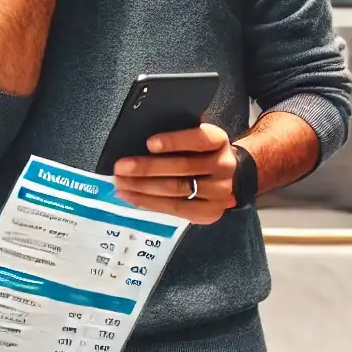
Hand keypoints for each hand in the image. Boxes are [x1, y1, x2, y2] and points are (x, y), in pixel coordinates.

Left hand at [112, 124, 237, 224]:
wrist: (231, 178)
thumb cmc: (202, 153)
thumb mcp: (197, 138)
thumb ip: (178, 138)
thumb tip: (137, 142)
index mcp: (219, 141)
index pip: (198, 140)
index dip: (174, 142)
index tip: (149, 143)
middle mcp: (223, 166)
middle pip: (183, 167)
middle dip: (147, 168)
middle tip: (120, 167)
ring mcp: (219, 192)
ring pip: (176, 189)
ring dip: (142, 187)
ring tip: (120, 183)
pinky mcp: (209, 212)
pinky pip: (176, 208)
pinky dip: (149, 202)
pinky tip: (131, 197)